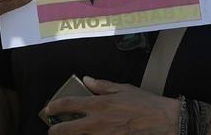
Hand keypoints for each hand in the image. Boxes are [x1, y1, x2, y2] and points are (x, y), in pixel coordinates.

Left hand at [45, 77, 180, 133]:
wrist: (161, 120)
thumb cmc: (144, 103)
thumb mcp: (121, 88)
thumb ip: (101, 85)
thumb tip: (87, 80)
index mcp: (99, 105)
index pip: (69, 105)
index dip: (54, 107)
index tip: (48, 109)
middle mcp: (98, 122)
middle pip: (68, 130)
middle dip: (55, 131)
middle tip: (52, 130)